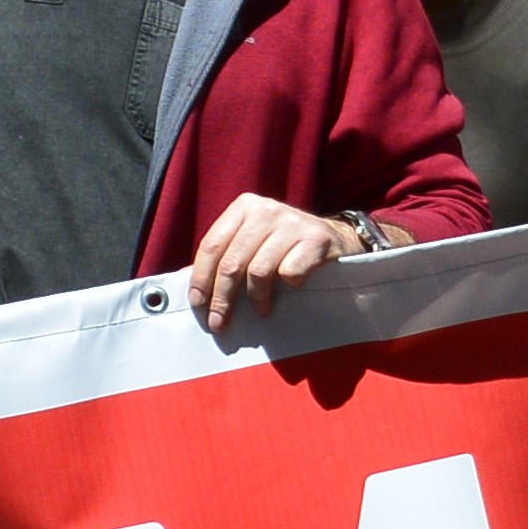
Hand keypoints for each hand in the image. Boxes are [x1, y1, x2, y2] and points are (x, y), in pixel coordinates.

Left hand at [186, 195, 359, 331]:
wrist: (339, 239)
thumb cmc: (287, 247)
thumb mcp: (253, 241)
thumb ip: (226, 254)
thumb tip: (188, 280)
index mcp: (245, 206)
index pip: (212, 245)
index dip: (202, 278)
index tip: (198, 304)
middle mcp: (267, 210)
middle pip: (232, 262)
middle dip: (223, 298)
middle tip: (219, 322)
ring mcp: (293, 223)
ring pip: (259, 271)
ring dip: (256, 298)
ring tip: (260, 311)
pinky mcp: (316, 239)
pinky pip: (290, 273)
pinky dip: (288, 286)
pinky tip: (291, 289)